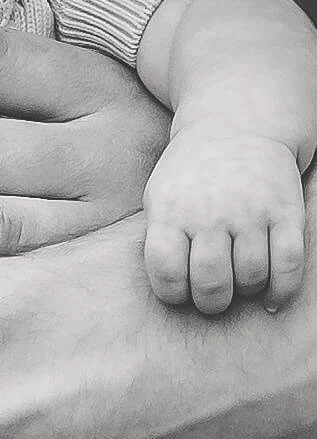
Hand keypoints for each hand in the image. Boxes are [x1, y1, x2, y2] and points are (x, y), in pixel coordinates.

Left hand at [144, 127, 305, 314]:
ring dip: (245, 292)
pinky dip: (282, 290)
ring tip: (239, 286)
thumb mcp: (158, 200)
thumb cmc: (190, 178)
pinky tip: (271, 298)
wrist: (236, 127)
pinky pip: (289, 262)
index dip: (173, 293)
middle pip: (211, 281)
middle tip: (212, 298)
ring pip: (251, 275)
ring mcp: (251, 211)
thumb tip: (172, 291)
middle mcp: (211, 213)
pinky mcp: (287, 211)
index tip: (180, 292)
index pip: (166, 271)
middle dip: (211, 302)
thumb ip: (160, 242)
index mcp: (171, 213)